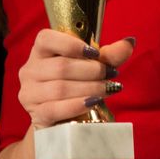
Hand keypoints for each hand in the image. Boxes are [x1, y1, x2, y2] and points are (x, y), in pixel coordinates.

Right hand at [17, 31, 134, 128]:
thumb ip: (110, 55)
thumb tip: (130, 42)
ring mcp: (30, 93)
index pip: (47, 39)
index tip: (96, 53)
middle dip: (92, 71)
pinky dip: (77, 105)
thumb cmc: (78, 85)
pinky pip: (55, 109)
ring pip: (60, 88)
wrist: (65, 119)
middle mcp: (30, 70)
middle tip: (112, 75)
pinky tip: (93, 102)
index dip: (72, 44)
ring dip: (90, 88)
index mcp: (41, 51)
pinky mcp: (36, 114)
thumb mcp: (94, 67)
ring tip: (108, 89)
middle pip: (61, 66)